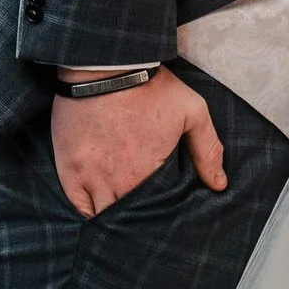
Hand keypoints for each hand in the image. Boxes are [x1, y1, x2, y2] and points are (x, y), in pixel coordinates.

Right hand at [49, 67, 226, 216]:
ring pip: (102, 216)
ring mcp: (89, 176)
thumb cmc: (150, 87)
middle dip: (136, 222)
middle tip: (144, 221)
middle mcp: (117, 182)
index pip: (154, 213)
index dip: (158, 217)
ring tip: (122, 219)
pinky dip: (88, 212)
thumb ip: (207, 150)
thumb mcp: (192, 112)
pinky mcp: (68, 167)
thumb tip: (219, 184)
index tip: (163, 215)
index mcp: (147, 174)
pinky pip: (77, 205)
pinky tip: (98, 211)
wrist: (106, 66)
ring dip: (113, 218)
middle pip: (126, 218)